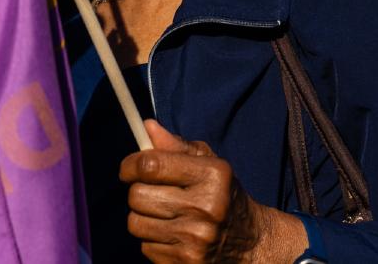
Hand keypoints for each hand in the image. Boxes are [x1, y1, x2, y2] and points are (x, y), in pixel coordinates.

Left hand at [119, 120, 304, 262]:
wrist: (249, 242)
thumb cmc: (222, 194)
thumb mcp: (209, 164)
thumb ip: (177, 146)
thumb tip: (147, 126)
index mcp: (212, 175)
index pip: (151, 165)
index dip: (130, 164)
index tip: (128, 169)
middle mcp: (205, 206)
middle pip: (137, 195)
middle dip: (138, 192)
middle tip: (151, 192)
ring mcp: (195, 238)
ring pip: (135, 223)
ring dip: (142, 217)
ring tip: (163, 214)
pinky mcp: (186, 262)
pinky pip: (145, 247)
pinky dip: (152, 240)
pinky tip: (173, 235)